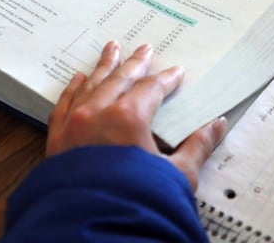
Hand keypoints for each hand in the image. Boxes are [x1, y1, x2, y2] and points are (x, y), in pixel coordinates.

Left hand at [45, 40, 226, 189]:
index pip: (152, 88)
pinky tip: (78, 79)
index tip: (176, 72)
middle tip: (144, 47)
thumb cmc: (137, 201)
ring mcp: (75, 124)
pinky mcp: (57, 139)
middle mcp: (99, 112)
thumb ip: (197, 147)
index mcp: (130, 117)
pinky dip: (73, 89)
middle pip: (120, 78)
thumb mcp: (177, 176)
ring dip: (104, 66)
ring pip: (91, 85)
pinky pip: (65, 104)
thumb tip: (216, 126)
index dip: (167, 79)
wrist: (94, 227)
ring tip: (111, 49)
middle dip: (135, 63)